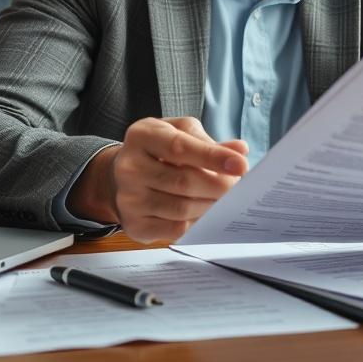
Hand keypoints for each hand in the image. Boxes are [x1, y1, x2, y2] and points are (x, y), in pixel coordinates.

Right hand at [67, 116, 247, 242]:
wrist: (121, 175)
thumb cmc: (158, 150)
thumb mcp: (179, 132)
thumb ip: (208, 142)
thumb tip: (240, 150)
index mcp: (142, 135)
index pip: (180, 147)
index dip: (213, 157)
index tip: (241, 165)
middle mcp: (129, 166)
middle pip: (184, 181)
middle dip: (219, 186)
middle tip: (238, 187)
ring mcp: (128, 198)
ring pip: (182, 208)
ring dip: (211, 206)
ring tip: (225, 200)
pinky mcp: (134, 224)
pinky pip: (175, 229)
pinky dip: (197, 223)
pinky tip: (205, 213)